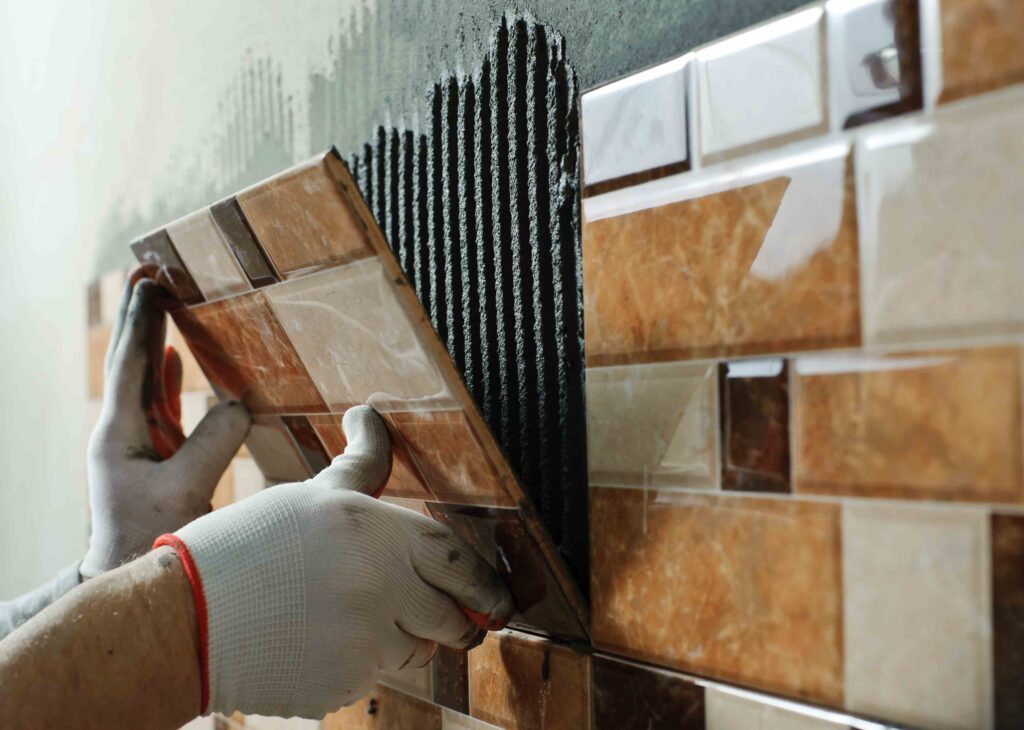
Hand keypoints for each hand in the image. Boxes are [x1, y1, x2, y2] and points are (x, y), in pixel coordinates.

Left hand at [82, 274, 250, 579]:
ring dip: (153, 339)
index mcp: (119, 433)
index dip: (143, 321)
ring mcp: (133, 443)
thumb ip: (214, 442)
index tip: (150, 282)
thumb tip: (238, 403)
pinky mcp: (148, 455)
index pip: (130, 364)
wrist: (131, 578)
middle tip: (150, 275)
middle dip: (142, 318)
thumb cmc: (153, 539)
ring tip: (162, 301)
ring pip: (142, 379)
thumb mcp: (187, 489)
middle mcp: (120, 431)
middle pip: (130, 362)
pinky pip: (156, 403)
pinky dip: (163, 375)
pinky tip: (171, 356)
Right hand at [157, 406, 513, 718]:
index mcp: (381, 535)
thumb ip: (361, 465)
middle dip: (457, 620)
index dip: (489, 585)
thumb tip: (370, 417)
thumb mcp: (311, 494)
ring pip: (417, 652)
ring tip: (360, 619)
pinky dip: (363, 665)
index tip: (500, 600)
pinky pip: (375, 679)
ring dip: (406, 640)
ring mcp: (365, 645)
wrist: (186, 617)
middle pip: (455, 619)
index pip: (462, 563)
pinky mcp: (342, 687)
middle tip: (447, 616)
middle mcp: (384, 591)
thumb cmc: (247, 545)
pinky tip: (324, 641)